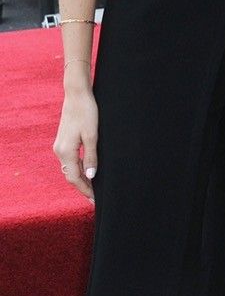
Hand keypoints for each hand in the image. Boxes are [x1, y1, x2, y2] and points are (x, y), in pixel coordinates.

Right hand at [53, 84, 97, 199]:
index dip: (85, 190)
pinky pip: (70, 160)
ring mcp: (60, 146)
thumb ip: (91, 157)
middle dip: (82, 187)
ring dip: (81, 178)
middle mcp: (59, 151)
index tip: (94, 200)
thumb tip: (90, 176)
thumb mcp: (92, 136)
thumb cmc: (87, 113)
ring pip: (70, 168)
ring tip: (93, 187)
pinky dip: (78, 168)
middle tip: (95, 198)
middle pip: (71, 175)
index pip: (74, 178)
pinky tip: (88, 171)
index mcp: (66, 152)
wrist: (77, 95)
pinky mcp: (63, 141)